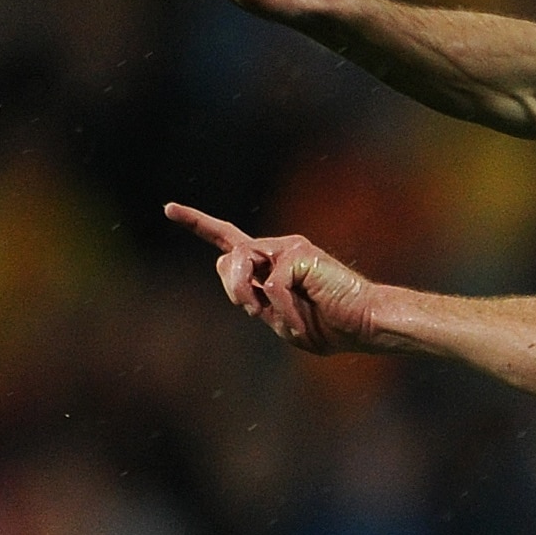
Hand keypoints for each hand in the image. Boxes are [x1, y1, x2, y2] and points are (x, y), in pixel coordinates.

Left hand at [164, 202, 387, 352]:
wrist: (366, 322)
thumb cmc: (330, 326)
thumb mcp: (281, 321)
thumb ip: (257, 303)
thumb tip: (242, 282)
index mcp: (270, 264)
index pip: (228, 240)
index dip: (198, 223)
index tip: (169, 208)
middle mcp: (277, 249)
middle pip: (226, 259)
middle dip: (234, 289)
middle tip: (259, 311)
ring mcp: (288, 248)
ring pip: (239, 264)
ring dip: (249, 296)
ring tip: (274, 315)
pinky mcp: (298, 253)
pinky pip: (271, 284)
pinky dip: (281, 309)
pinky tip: (299, 318)